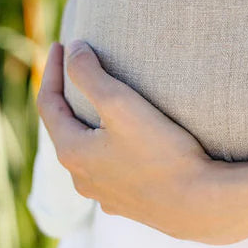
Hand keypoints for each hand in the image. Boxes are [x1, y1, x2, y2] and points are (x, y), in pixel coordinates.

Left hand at [37, 41, 239, 243]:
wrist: (198, 204)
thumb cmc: (161, 151)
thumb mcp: (121, 103)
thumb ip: (89, 73)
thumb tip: (72, 49)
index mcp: (72, 152)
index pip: (48, 103)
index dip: (52, 69)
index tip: (60, 43)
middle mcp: (81, 178)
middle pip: (63, 127)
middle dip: (66, 95)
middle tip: (73, 66)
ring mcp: (103, 194)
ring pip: (85, 150)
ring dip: (86, 122)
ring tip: (98, 100)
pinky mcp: (126, 202)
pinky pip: (106, 167)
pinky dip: (105, 144)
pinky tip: (121, 139)